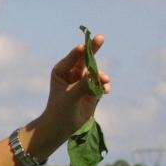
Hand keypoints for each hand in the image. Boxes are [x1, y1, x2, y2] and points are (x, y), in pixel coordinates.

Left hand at [35, 34, 111, 149]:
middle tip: (101, 38)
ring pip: (95, 71)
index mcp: (61, 70)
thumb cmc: (59, 111)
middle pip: (86, 58)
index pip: (73, 57)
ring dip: (101, 75)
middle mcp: (73, 73)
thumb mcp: (70, 97)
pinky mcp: (92, 91)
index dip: (80, 51)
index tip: (84, 47)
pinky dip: (104, 86)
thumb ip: (84, 85)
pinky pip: (101, 84)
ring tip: (104, 81)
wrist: (60, 128)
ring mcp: (83, 81)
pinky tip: (106, 90)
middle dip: (94, 49)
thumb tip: (98, 75)